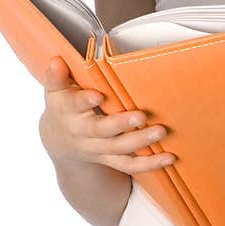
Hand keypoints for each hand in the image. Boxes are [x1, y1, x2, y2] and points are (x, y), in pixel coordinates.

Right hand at [38, 56, 175, 173]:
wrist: (61, 140)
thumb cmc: (63, 106)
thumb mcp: (55, 90)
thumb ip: (56, 76)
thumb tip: (56, 60)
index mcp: (68, 111)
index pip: (74, 105)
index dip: (84, 100)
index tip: (97, 94)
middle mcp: (83, 132)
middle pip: (101, 130)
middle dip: (121, 123)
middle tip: (141, 116)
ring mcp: (98, 148)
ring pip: (119, 149)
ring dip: (140, 142)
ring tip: (160, 132)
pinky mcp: (111, 159)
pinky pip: (130, 165)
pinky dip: (150, 164)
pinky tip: (169, 157)